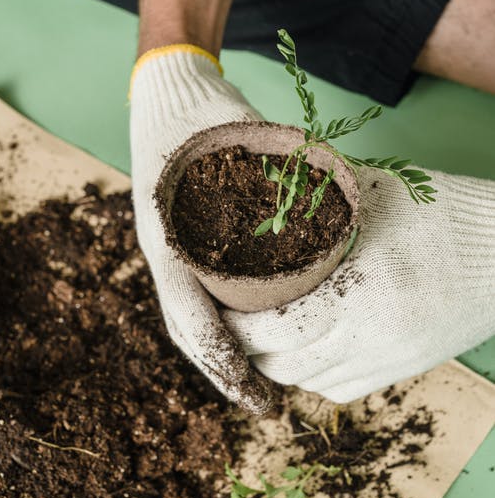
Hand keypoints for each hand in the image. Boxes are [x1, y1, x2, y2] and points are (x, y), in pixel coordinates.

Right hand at [129, 46, 275, 413]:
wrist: (169, 92)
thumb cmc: (201, 113)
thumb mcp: (237, 141)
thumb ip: (275, 179)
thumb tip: (331, 216)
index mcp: (168, 234)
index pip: (189, 314)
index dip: (222, 360)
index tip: (255, 393)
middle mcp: (166, 251)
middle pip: (189, 330)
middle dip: (226, 372)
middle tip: (267, 405)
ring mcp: (173, 249)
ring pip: (195, 319)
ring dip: (225, 358)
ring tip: (262, 388)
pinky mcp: (188, 244)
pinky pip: (202, 297)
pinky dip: (227, 328)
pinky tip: (255, 342)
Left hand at [223, 167, 494, 401]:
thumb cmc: (440, 214)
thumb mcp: (375, 194)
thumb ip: (318, 197)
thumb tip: (266, 186)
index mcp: (358, 291)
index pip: (273, 329)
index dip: (234, 326)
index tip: (216, 307)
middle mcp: (370, 337)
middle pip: (283, 365)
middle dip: (248, 348)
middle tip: (232, 320)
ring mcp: (389, 361)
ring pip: (309, 382)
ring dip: (278, 364)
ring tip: (263, 335)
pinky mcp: (403, 370)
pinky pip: (341, 389)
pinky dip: (314, 375)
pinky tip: (308, 350)